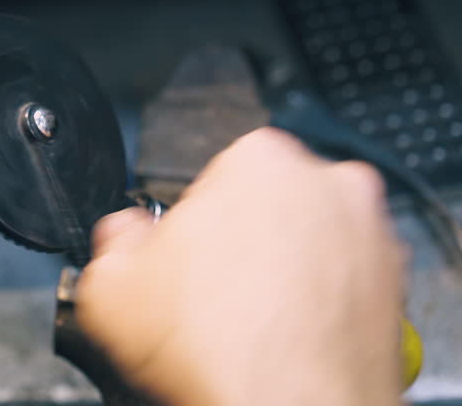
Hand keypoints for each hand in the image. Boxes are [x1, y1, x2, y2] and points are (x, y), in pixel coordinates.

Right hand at [77, 128, 403, 405]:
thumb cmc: (220, 347)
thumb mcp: (109, 284)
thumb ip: (114, 238)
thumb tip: (122, 237)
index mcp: (258, 157)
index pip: (213, 173)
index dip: (191, 220)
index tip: (180, 257)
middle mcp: (326, 182)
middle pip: (266, 202)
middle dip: (240, 240)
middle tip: (209, 292)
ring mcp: (369, 234)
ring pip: (308, 241)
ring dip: (280, 272)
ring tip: (244, 323)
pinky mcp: (393, 285)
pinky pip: (342, 283)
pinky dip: (317, 305)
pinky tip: (280, 338)